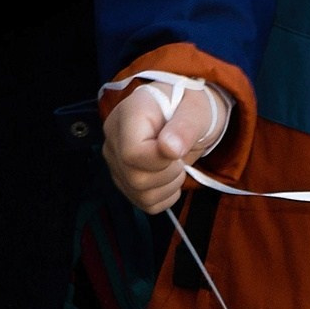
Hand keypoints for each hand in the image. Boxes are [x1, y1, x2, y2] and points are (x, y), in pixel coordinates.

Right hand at [105, 82, 227, 214]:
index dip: (160, 159)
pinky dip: (165, 195)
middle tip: (181, 155)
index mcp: (128, 115)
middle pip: (135, 177)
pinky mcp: (123, 181)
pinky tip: (170, 176)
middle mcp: (114, 141)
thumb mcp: (195, 109)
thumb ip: (185, 127)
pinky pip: (144, 203)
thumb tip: (171, 149)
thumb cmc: (189, 105)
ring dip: (170, 184)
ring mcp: (115, 163)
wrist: (185, 114)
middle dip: (170, 172)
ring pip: (139, 194)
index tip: (179, 150)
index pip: (131, 153)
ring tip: (176, 163)